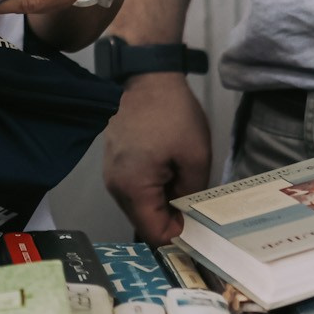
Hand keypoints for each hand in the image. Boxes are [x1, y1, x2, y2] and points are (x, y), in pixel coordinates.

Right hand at [103, 71, 211, 243]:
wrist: (146, 76)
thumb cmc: (172, 114)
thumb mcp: (196, 156)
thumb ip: (193, 194)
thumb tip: (190, 216)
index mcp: (133, 189)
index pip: (155, 234)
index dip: (180, 237)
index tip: (202, 229)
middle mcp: (115, 187)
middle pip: (145, 222)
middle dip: (172, 221)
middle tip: (200, 210)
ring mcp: (111, 174)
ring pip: (140, 206)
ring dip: (163, 205)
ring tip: (187, 188)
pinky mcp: (114, 162)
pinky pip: (134, 189)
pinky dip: (153, 190)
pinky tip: (172, 173)